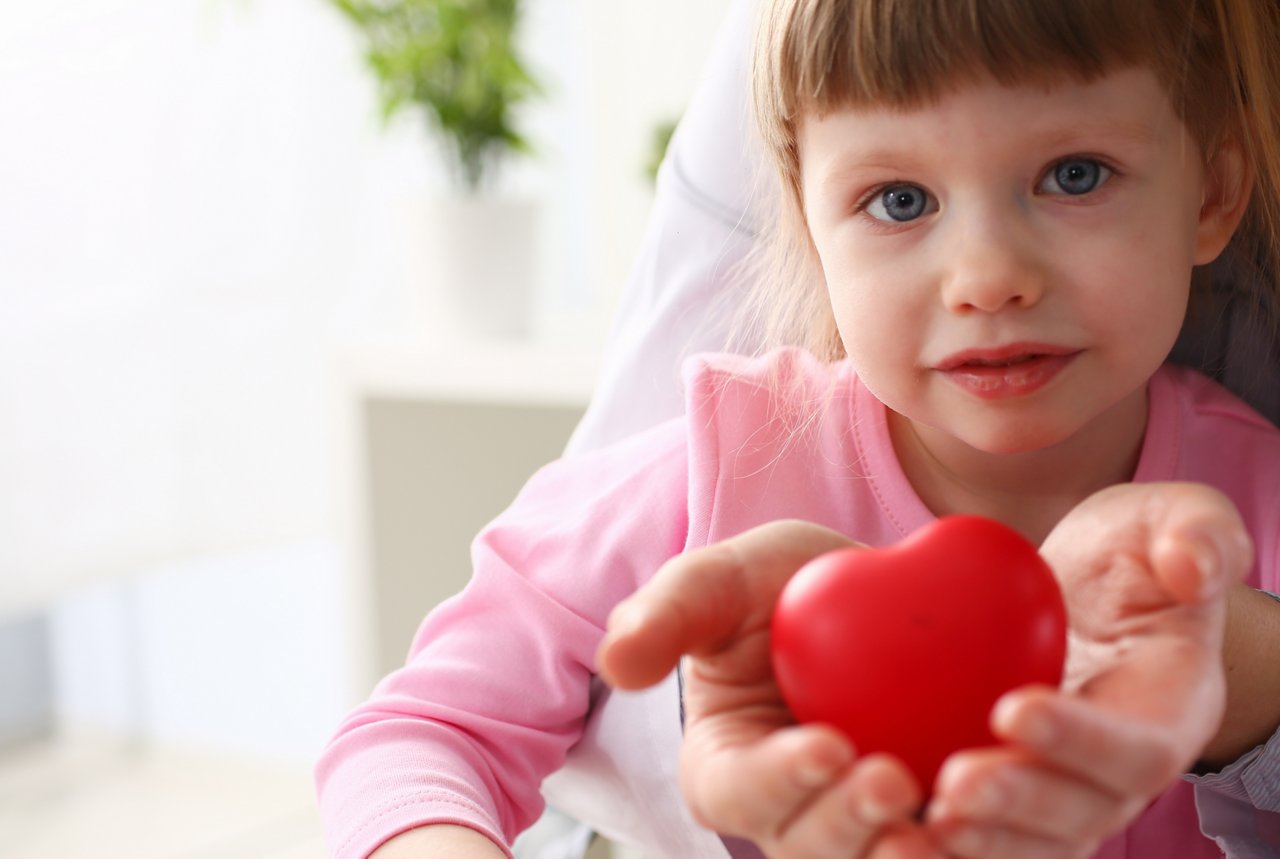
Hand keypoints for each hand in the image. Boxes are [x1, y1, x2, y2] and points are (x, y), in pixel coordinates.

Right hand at [598, 520, 943, 858]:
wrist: (870, 596)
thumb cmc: (780, 586)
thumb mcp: (722, 582)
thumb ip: (669, 613)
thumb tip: (620, 664)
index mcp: (728, 767)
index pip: (740, 790)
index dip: (779, 779)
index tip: (824, 745)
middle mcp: (791, 815)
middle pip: (809, 847)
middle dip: (848, 824)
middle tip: (891, 776)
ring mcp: (859, 828)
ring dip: (907, 853)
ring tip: (949, 813)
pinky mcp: (926, 821)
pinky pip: (945, 847)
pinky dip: (969, 843)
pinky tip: (997, 815)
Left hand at [925, 482, 1252, 857]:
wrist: (1078, 590)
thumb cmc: (1128, 553)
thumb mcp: (1168, 519)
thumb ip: (1197, 534)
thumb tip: (1192, 565)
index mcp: (1167, 710)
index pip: (1137, 746)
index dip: (1080, 739)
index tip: (1012, 709)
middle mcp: (1120, 769)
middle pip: (1082, 812)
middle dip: (1020, 805)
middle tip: (954, 784)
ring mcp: (1065, 790)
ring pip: (1031, 841)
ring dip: (976, 841)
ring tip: (914, 825)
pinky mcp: (1012, 794)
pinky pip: (981, 831)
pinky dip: (937, 838)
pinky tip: (879, 827)